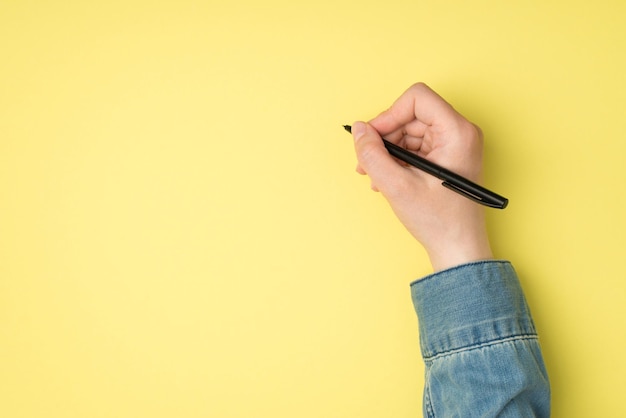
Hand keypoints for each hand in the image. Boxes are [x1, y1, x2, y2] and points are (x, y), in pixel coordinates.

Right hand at [351, 83, 492, 271]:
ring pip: (409, 131)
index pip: (417, 98)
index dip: (389, 114)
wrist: (457, 247)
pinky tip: (387, 179)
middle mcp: (460, 132)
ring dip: (388, 151)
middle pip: (410, 115)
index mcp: (457, 132)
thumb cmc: (439, 221)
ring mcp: (455, 144)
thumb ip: (373, 154)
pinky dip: (397, 159)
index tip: (373, 137)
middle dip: (385, 138)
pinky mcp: (447, 155)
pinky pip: (415, 145)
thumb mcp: (397, 186)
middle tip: (366, 163)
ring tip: (376, 177)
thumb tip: (359, 130)